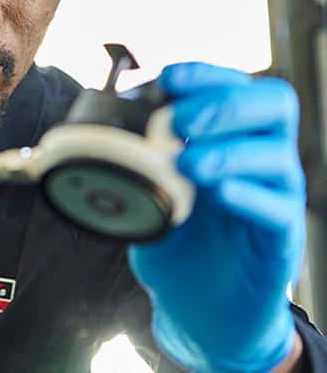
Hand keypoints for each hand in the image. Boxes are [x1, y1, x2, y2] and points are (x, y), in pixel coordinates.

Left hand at [128, 62, 305, 371]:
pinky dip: (248, 196)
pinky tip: (220, 194)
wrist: (198, 310)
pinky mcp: (281, 242)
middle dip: (222, 103)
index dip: (207, 75)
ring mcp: (275, 199)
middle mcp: (260, 160)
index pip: (237, 87)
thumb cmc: (177, 241)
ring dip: (229, 151)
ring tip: (186, 163)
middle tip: (177, 120)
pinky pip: (279, 210)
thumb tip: (104, 117)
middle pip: (273, 106)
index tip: (169, 77)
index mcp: (231, 138)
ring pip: (278, 156)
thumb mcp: (151, 190)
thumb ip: (138, 157)